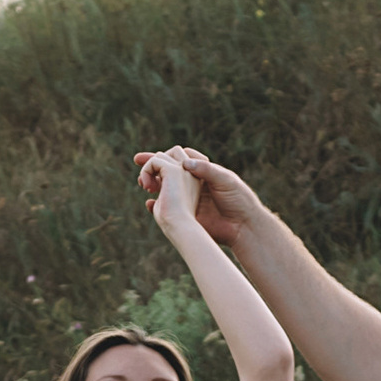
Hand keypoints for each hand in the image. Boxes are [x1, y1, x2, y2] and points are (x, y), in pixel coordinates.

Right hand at [137, 147, 258, 250]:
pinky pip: (167, 206)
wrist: (244, 227)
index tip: (152, 155)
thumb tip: (184, 162)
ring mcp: (189, 197)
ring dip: (152, 182)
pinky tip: (149, 204)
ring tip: (143, 184)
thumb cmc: (239, 200)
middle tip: (137, 161)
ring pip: (164, 186)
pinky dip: (156, 204)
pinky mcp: (187, 213)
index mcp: (202, 170)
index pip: (179, 157)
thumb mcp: (226, 181)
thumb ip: (206, 170)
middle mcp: (193, 182)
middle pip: (167, 169)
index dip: (165, 154)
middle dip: (151, 165)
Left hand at [138, 145, 202, 238]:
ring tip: (147, 188)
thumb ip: (161, 202)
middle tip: (144, 183)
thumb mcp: (167, 211)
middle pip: (171, 154)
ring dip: (148, 169)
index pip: (175, 165)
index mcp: (192, 182)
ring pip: (161, 156)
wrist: (181, 228)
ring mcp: (185, 169)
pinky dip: (146, 171)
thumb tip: (148, 202)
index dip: (159, 170)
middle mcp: (191, 173)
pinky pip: (155, 160)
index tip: (146, 185)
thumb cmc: (175, 224)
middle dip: (155, 163)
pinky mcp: (175, 170)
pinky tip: (146, 188)